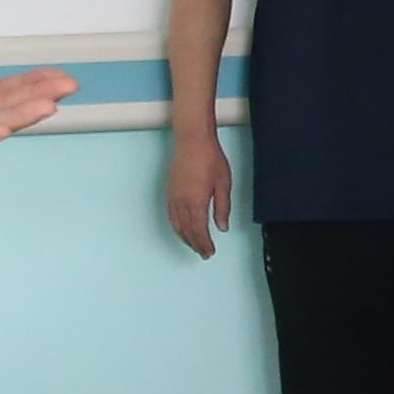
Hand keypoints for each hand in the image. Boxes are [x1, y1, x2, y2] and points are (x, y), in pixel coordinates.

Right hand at [164, 127, 233, 257]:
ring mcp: (173, 197)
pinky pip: (171, 215)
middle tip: (204, 253)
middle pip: (187, 231)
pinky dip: (176, 226)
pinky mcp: (170, 191)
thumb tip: (222, 227)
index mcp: (196, 202)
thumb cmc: (210, 158)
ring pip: (177, 225)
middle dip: (195, 244)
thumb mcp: (224, 184)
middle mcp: (182, 202)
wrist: (193, 140)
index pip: (199, 231)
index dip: (204, 244)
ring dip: (185, 237)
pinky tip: (182, 229)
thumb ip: (222, 208)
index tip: (209, 252)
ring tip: (194, 245)